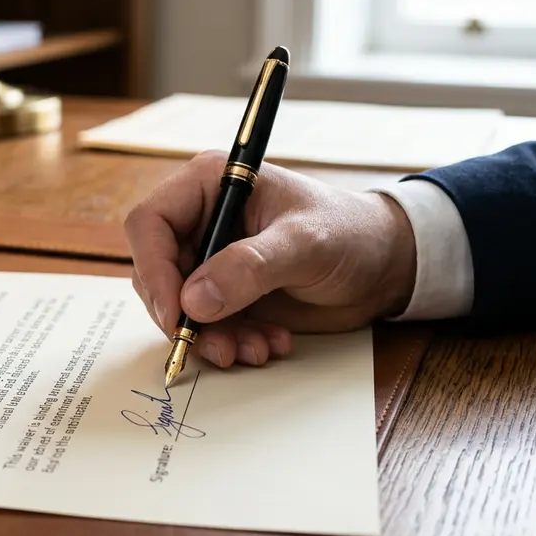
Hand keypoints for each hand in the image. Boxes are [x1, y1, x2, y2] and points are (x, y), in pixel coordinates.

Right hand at [124, 150, 416, 368]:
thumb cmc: (350, 233)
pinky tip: (269, 344)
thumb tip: (193, 301)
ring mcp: (211, 259)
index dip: (153, 270)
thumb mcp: (304, 244)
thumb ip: (250, 268)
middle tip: (215, 346)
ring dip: (211, 337)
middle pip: (156, 272)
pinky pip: (205, 326)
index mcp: (210, 185)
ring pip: (178, 307)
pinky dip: (230, 343)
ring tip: (254, 349)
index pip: (150, 223)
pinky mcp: (225, 293)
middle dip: (183, 316)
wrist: (385, 265)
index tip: (175, 314)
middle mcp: (202, 220)